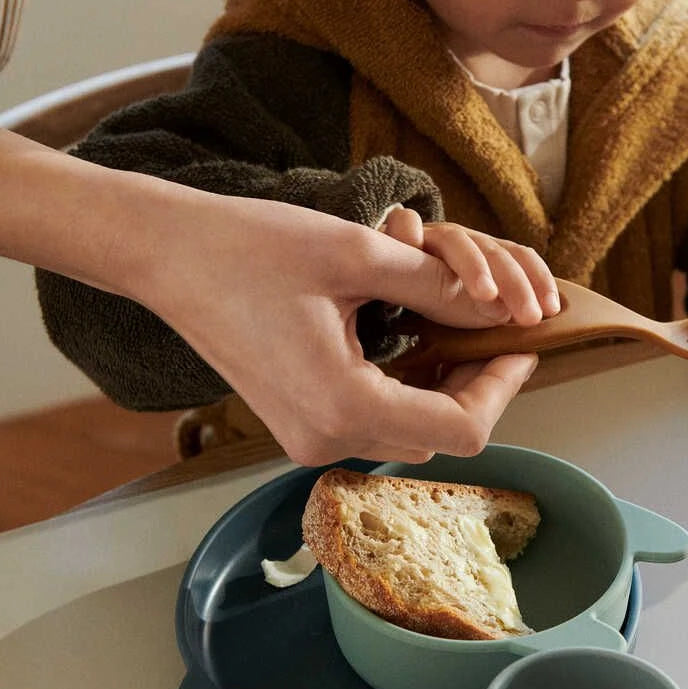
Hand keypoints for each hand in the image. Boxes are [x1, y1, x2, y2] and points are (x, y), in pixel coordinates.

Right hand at [136, 196, 546, 465]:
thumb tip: (501, 306)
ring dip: (443, 389)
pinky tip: (413, 343)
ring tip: (455, 330)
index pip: (462, 429)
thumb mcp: (358, 256)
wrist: (167, 257)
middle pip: (438, 436)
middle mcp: (326, 440)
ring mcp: (308, 440)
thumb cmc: (252, 248)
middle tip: (492, 330)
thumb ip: (438, 287)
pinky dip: (407, 390)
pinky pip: (375, 421)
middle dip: (477, 386)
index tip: (521, 343)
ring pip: (410, 432)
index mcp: (344, 406)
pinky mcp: (297, 427)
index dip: (503, 387)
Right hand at [379, 206, 558, 324]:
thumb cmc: (423, 299)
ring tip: (487, 295)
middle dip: (516, 284)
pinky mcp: (393, 235)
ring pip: (458, 241)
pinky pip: (404, 223)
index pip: (518, 256)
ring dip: (475, 266)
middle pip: (494, 251)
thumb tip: (527, 325)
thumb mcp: (463, 308)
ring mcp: (427, 236)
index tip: (551, 309)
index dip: (538, 279)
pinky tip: (410, 245)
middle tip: (530, 316)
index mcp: (481, 254)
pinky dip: (408, 230)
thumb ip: (491, 310)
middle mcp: (459, 241)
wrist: (361, 278)